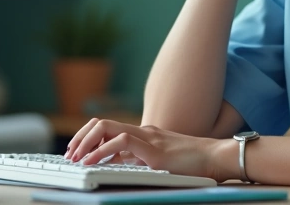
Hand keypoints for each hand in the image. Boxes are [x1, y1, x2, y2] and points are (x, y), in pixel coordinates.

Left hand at [64, 119, 234, 182]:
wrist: (218, 157)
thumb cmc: (195, 163)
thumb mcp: (161, 161)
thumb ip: (141, 160)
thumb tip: (118, 166)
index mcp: (144, 134)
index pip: (107, 126)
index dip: (87, 137)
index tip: (76, 152)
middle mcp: (143, 131)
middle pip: (101, 123)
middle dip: (81, 138)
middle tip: (70, 155)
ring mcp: (148, 138)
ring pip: (106, 127)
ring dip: (86, 143)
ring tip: (76, 159)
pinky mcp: (154, 150)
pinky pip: (122, 142)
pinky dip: (102, 151)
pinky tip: (94, 163)